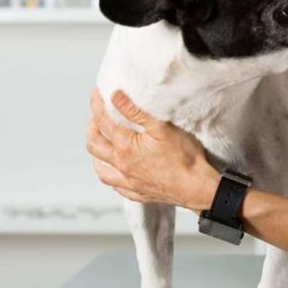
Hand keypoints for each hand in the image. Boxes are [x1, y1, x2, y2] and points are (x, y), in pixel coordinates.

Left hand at [86, 88, 218, 210]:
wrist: (196, 187)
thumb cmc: (184, 158)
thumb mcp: (162, 127)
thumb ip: (135, 111)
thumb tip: (115, 97)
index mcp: (126, 147)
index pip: (102, 122)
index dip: (97, 106)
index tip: (97, 94)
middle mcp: (122, 166)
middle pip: (94, 145)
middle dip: (91, 128)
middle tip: (96, 117)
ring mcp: (128, 182)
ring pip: (100, 169)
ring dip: (96, 153)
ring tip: (101, 142)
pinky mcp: (136, 192)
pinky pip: (114, 184)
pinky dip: (110, 173)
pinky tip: (115, 169)